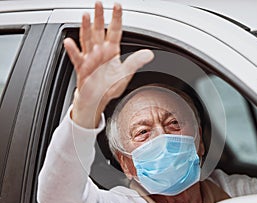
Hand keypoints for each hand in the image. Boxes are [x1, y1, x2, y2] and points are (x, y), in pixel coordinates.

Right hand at [64, 1, 153, 127]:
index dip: (116, 19)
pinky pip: (77, 58)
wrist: (96, 100)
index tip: (117, 6)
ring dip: (86, 28)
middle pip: (99, 31)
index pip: (115, 31)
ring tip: (86, 16)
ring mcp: (90, 58)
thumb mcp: (125, 75)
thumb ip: (135, 63)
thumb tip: (149, 54)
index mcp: (112, 51)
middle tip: (99, 4)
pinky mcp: (82, 68)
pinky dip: (73, 51)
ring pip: (87, 40)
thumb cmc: (109, 88)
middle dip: (99, 17)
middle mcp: (100, 52)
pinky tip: (70, 42)